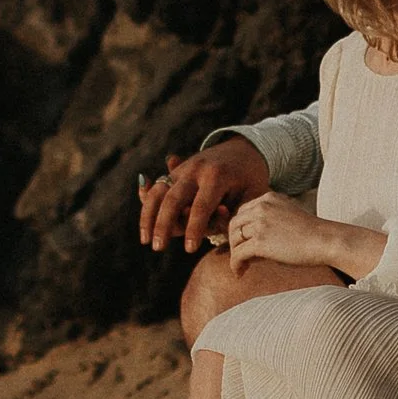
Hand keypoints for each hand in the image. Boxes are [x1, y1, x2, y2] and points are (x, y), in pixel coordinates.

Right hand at [141, 140, 267, 256]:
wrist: (245, 148)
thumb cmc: (252, 179)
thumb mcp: (255, 195)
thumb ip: (239, 215)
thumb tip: (224, 231)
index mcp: (218, 175)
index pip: (202, 207)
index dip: (195, 229)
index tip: (190, 250)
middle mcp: (196, 170)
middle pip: (173, 198)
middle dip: (164, 224)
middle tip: (158, 248)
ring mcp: (183, 168)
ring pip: (158, 192)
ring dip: (148, 216)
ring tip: (145, 240)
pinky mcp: (176, 171)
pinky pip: (157, 187)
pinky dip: (145, 201)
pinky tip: (142, 220)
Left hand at [226, 193, 353, 277]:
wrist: (326, 241)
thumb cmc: (312, 234)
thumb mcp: (287, 218)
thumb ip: (268, 223)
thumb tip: (248, 245)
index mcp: (268, 198)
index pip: (243, 212)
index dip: (241, 230)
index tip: (244, 243)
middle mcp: (261, 207)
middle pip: (235, 224)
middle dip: (235, 241)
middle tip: (240, 256)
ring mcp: (260, 223)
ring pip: (234, 239)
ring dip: (235, 254)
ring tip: (242, 266)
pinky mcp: (260, 241)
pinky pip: (238, 254)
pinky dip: (235, 265)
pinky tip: (240, 273)